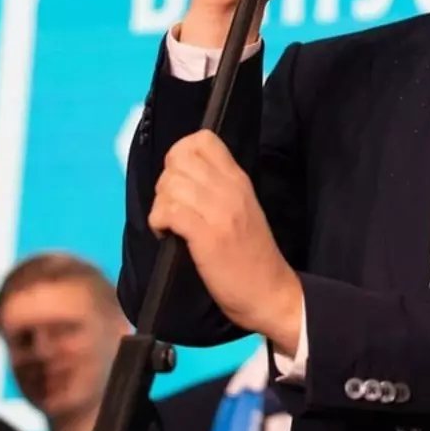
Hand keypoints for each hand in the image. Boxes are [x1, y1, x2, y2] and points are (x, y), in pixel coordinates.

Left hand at [149, 130, 302, 343]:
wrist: (269, 291)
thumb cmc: (251, 254)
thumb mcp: (243, 209)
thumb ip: (219, 188)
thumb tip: (183, 176)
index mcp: (239, 179)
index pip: (203, 139)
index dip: (180, 153)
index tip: (181, 179)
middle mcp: (230, 188)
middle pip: (179, 158)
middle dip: (166, 180)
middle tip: (173, 205)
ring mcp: (219, 212)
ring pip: (171, 184)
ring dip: (161, 203)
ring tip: (169, 223)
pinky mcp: (207, 236)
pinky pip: (170, 211)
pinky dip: (159, 222)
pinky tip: (167, 234)